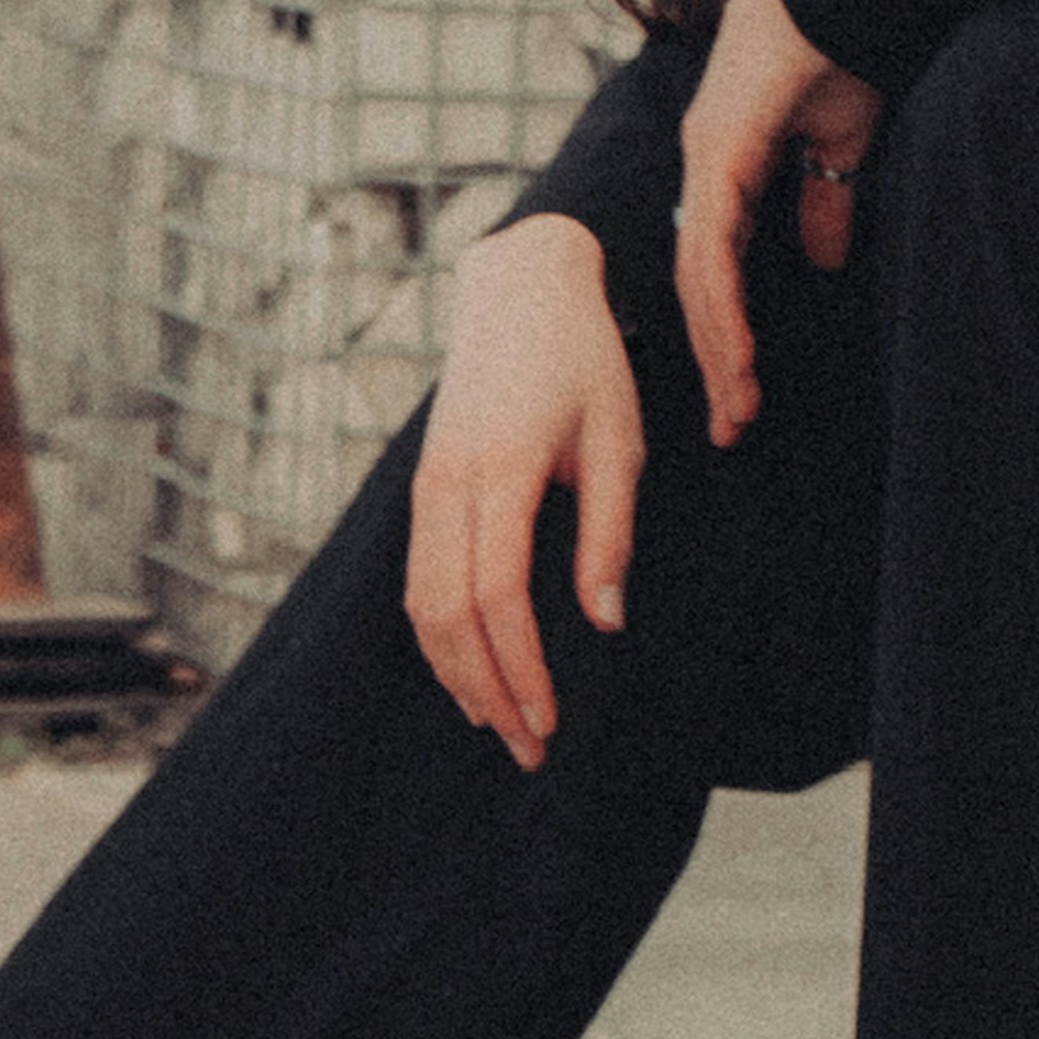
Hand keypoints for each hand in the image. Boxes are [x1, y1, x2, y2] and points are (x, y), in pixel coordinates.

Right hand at [405, 213, 644, 771]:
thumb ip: (609, 533)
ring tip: (503, 725)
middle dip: (488, 692)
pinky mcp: (423, 486)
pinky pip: (419, 578)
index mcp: (500, 469)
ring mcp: (426, 485)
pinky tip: (473, 670)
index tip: (551, 723)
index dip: (521, 668)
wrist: (520, 288)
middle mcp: (448, 482)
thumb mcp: (619, 440)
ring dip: (458, 673)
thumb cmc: (583, 362)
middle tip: (532, 750)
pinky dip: (440, 635)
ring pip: (422, 604)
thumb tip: (604, 622)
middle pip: (448, 615)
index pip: (496, 595)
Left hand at [675, 0, 881, 450]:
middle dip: (716, 358)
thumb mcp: (840, 140)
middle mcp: (702, 165)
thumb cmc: (846, 41)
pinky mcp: (719, 150)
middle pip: (697, 283)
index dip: (728, 328)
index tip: (744, 389)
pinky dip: (722, 306)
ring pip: (698, 277)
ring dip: (719, 348)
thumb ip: (824, 200)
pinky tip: (736, 353)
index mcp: (725, 162)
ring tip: (737, 409)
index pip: (716, 265)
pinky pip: (712, 246)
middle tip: (730, 426)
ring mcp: (704, 157)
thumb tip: (822, 258)